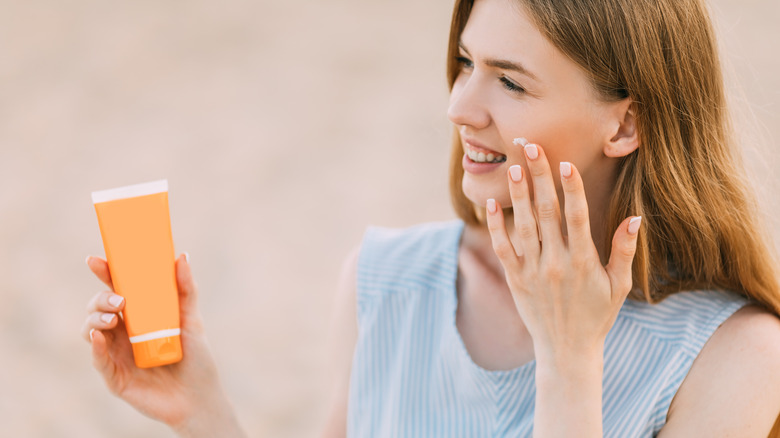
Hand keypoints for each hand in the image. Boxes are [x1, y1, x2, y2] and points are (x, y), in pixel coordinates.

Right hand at [81, 254, 244, 436]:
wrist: (199, 397)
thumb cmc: (196, 359)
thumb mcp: (192, 320)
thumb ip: (186, 289)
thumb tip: (181, 256)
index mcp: (138, 317)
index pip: (116, 290)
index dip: (104, 274)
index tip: (96, 259)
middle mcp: (123, 334)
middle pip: (98, 308)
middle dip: (101, 299)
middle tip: (119, 300)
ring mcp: (117, 355)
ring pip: (91, 330)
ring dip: (95, 319)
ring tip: (112, 318)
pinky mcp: (115, 378)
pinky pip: (98, 361)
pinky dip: (95, 347)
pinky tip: (98, 336)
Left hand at [485, 143, 640, 365]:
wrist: (566, 350)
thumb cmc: (597, 316)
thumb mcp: (619, 286)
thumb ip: (625, 251)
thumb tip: (636, 217)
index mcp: (584, 262)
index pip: (576, 217)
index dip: (571, 188)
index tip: (565, 163)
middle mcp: (556, 263)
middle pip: (546, 212)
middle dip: (538, 177)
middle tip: (531, 147)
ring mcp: (532, 271)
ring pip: (522, 226)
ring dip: (517, 196)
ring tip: (513, 167)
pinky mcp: (515, 279)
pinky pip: (502, 248)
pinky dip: (494, 227)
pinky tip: (489, 204)